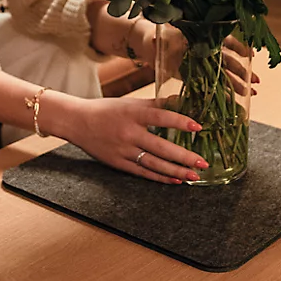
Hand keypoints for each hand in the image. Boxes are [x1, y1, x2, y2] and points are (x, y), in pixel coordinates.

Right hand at [58, 94, 211, 183]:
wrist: (77, 122)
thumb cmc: (106, 110)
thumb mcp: (130, 102)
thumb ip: (155, 104)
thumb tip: (181, 100)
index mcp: (132, 113)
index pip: (160, 117)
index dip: (179, 122)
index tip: (198, 127)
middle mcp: (128, 133)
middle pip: (160, 147)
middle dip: (184, 156)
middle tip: (203, 163)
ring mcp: (122, 150)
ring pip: (153, 164)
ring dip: (175, 171)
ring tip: (194, 176)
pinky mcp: (118, 163)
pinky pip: (142, 172)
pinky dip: (160, 177)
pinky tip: (175, 180)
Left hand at [152, 25, 260, 98]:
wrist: (146, 45)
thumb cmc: (152, 37)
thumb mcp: (154, 38)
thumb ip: (155, 41)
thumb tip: (153, 41)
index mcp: (198, 36)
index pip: (223, 40)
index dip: (237, 47)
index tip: (250, 55)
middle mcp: (204, 48)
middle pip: (227, 60)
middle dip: (242, 71)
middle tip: (255, 82)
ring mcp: (202, 62)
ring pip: (225, 72)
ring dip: (239, 82)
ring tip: (252, 92)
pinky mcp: (196, 74)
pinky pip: (213, 82)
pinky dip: (225, 90)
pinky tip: (237, 98)